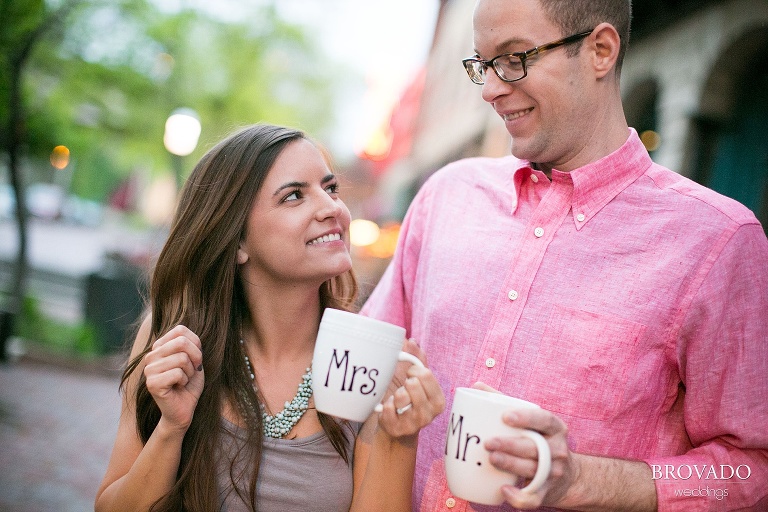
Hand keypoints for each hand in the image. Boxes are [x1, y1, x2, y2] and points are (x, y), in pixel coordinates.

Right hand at [143, 325, 204, 432]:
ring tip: (183, 381)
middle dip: (195, 357)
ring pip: (181, 358)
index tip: (195, 360)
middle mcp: (151, 356)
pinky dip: (184, 381)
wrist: (184, 409)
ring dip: (190, 372)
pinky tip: (178, 387)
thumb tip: (187, 336)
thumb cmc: (189, 384)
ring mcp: (149, 369)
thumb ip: (191, 344)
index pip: (181, 330)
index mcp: (159, 347)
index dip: (196, 344)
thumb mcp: (194, 360)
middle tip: (192, 371)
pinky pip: (177, 373)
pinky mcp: (152, 383)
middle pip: (181, 342)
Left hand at [377, 339, 444, 437]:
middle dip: (404, 383)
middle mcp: (430, 413)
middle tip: (403, 390)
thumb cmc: (407, 398)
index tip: (410, 376)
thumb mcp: (414, 379)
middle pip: (413, 384)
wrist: (396, 426)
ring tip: (397, 401)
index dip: (413, 371)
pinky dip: (385, 405)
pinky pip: (388, 408)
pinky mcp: (398, 429)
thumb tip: (411, 341)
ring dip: (395, 395)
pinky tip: (389, 410)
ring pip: (401, 396)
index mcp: (438, 399)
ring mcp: (415, 423)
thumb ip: (416, 359)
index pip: (425, 374)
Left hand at [474, 382, 575, 508]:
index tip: (505, 416)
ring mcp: (554, 473)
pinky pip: (533, 498)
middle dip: (510, 445)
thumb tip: (476, 385)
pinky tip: (503, 490)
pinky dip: (519, 497)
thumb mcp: (531, 420)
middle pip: (534, 447)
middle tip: (488, 442)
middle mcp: (558, 450)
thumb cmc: (539, 440)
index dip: (526, 417)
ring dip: (511, 465)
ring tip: (491, 459)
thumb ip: (504, 401)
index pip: (544, 420)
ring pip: (532, 470)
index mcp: (555, 428)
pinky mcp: (546, 492)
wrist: (567, 476)